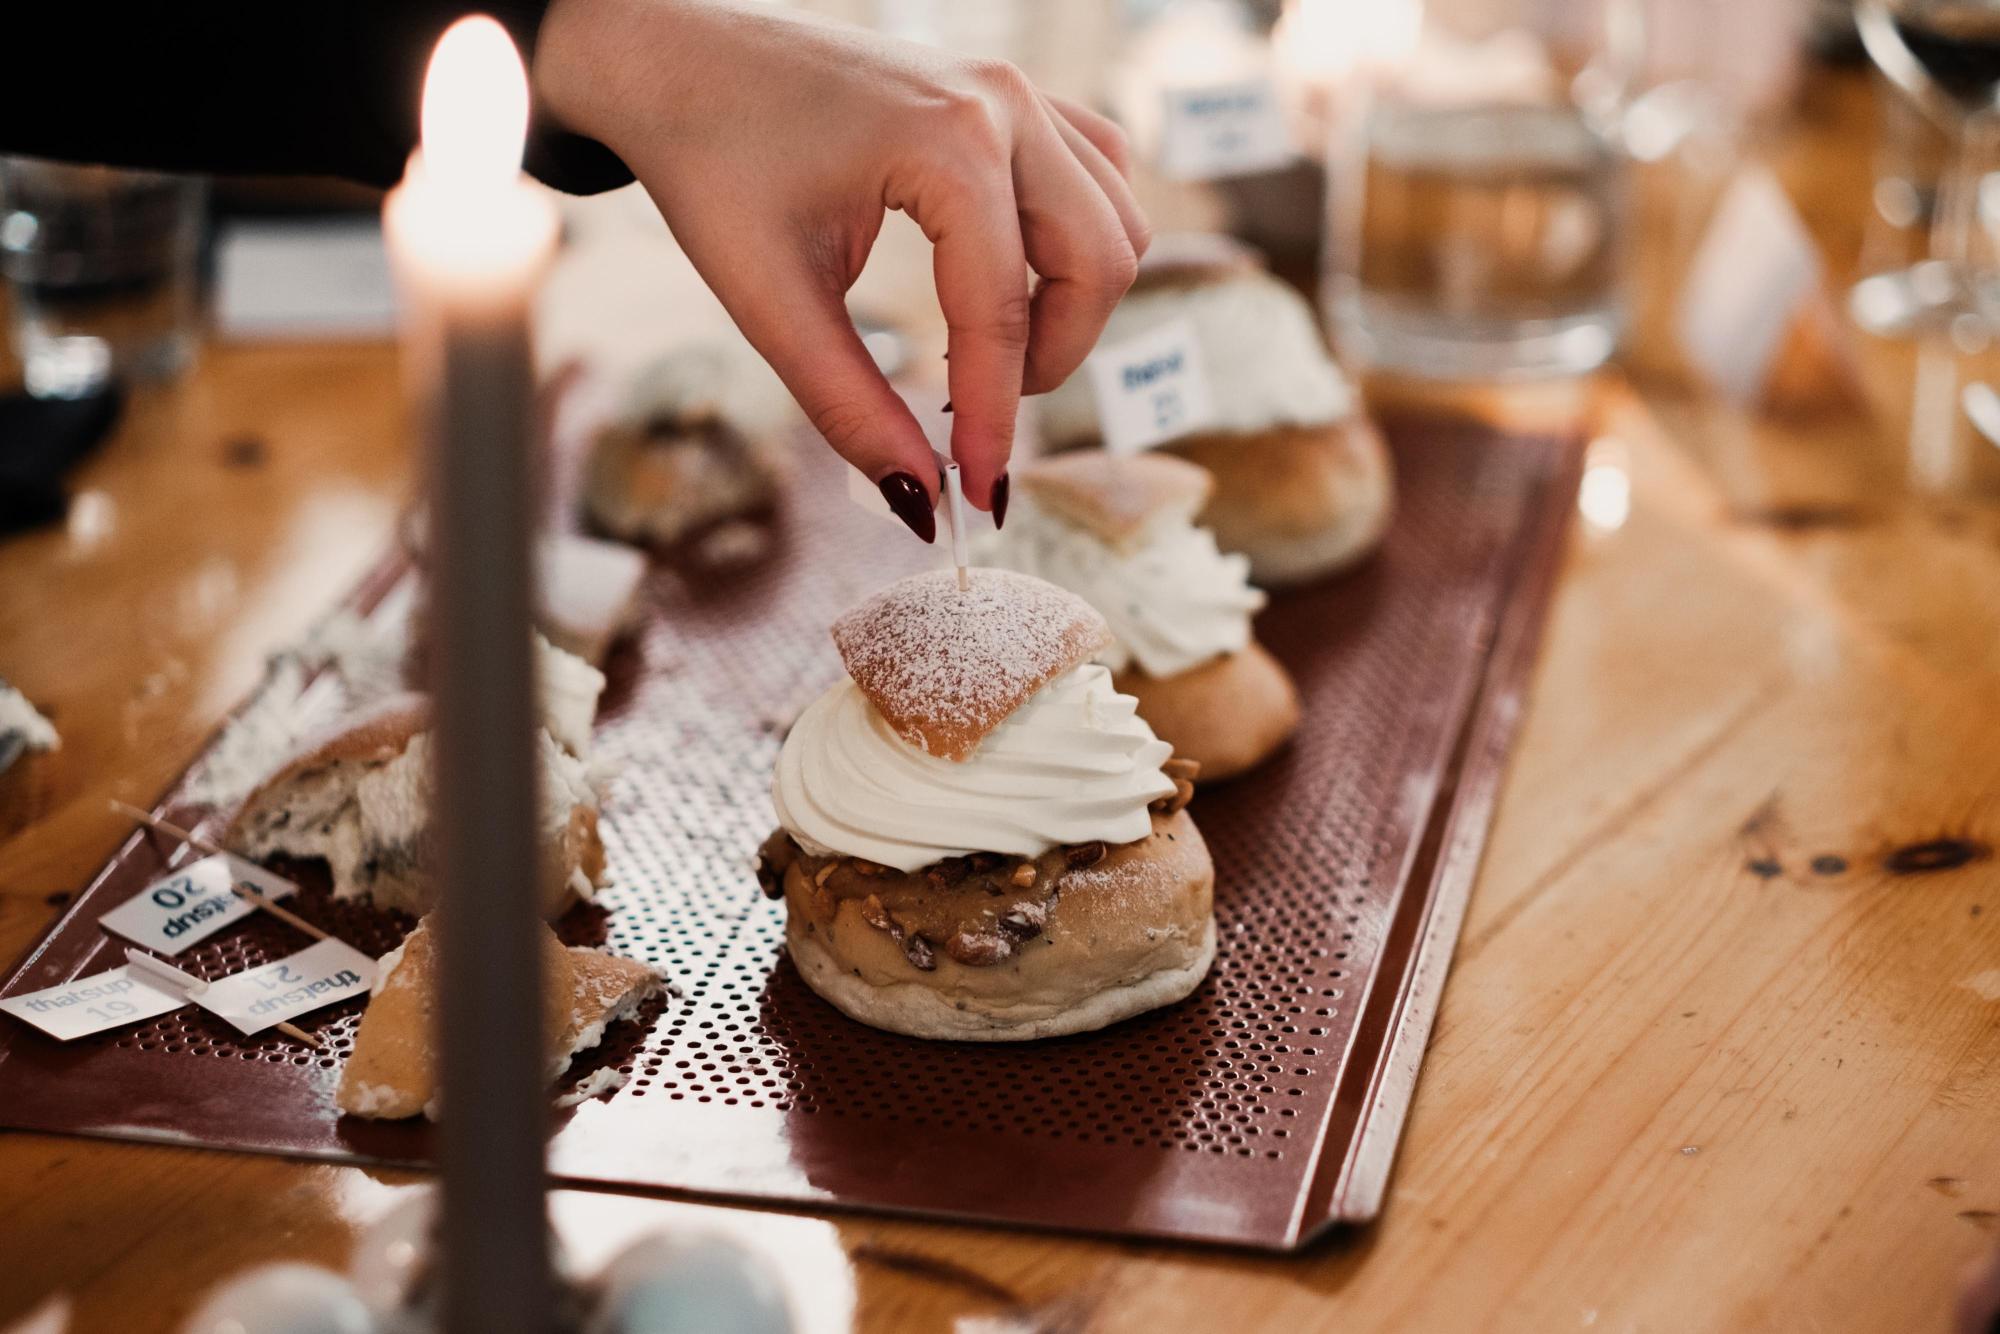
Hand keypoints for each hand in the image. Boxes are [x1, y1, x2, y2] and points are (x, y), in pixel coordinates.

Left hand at [534, 0, 1148, 532]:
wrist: (678, 56)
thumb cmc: (710, 160)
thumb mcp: (770, 298)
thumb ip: (850, 406)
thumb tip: (921, 504)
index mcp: (948, 143)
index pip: (1000, 315)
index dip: (996, 422)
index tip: (981, 497)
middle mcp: (1004, 103)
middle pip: (1100, 264)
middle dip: (1051, 361)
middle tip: (980, 417)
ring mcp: (1018, 87)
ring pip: (1116, 219)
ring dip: (1073, 304)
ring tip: (988, 352)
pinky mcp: (1014, 92)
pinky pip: (1097, 175)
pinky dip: (1074, 244)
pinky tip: (1005, 282)